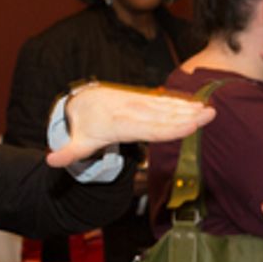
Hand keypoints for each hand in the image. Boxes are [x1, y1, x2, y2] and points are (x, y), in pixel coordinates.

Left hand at [48, 82, 215, 167]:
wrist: (84, 100)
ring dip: (190, 109)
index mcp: (121, 124)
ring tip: (211, 111)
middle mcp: (134, 111)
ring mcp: (141, 104)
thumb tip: (51, 161)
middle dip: (188, 116)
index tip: (190, 126)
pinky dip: (183, 104)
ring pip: (169, 107)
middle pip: (165, 116)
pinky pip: (167, 102)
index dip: (171, 127)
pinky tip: (200, 106)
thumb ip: (68, 153)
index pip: (150, 128)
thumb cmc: (85, 126)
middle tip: (211, 115)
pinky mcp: (146, 100)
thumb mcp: (77, 141)